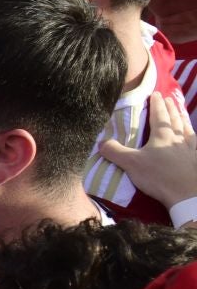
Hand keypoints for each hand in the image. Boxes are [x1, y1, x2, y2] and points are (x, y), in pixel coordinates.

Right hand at [98, 91, 196, 208]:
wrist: (187, 195)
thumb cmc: (159, 177)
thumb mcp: (131, 164)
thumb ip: (115, 152)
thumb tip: (101, 142)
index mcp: (162, 136)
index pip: (159, 115)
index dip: (156, 104)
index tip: (155, 94)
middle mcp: (179, 139)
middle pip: (175, 119)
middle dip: (171, 108)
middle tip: (169, 99)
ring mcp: (192, 149)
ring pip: (187, 129)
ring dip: (183, 119)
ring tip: (181, 113)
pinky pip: (196, 144)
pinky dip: (194, 138)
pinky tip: (194, 139)